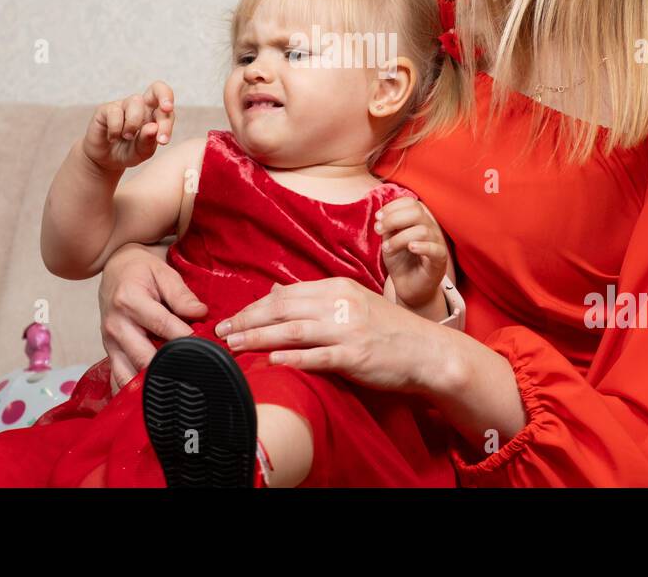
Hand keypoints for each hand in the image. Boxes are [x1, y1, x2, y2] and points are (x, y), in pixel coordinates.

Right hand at [82, 81, 175, 173]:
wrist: (104, 159)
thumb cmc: (128, 152)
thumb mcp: (141, 152)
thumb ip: (148, 141)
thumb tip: (153, 127)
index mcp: (154, 115)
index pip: (167, 106)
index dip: (169, 117)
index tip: (163, 139)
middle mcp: (141, 106)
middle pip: (157, 88)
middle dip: (164, 96)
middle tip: (166, 109)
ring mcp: (123, 105)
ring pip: (135, 102)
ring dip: (133, 123)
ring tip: (127, 137)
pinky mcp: (106, 109)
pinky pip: (115, 112)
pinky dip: (115, 129)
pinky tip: (112, 138)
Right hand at [98, 240, 207, 393]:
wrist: (114, 269)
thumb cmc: (140, 271)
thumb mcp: (163, 272)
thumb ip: (181, 295)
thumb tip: (200, 313)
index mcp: (129, 301)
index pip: (162, 326)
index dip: (185, 338)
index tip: (206, 348)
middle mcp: (116, 325)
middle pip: (144, 357)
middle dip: (171, 366)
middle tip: (195, 371)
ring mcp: (108, 342)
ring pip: (129, 375)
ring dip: (152, 383)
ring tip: (177, 384)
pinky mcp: (108, 353)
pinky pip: (119, 379)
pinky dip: (135, 389)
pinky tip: (154, 392)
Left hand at [212, 278, 447, 395]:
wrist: (426, 351)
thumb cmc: (387, 328)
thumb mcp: (351, 301)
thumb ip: (313, 297)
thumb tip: (274, 291)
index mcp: (337, 288)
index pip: (285, 294)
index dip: (253, 307)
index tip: (230, 319)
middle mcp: (340, 304)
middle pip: (282, 309)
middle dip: (247, 320)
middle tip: (221, 333)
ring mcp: (348, 330)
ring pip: (293, 331)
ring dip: (259, 338)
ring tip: (234, 346)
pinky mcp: (356, 356)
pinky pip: (319, 357)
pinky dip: (293, 358)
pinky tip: (272, 360)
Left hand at [374, 196, 449, 310]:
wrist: (409, 288)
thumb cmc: (401, 263)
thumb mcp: (390, 241)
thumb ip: (388, 227)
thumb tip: (382, 216)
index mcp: (420, 221)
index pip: (411, 203)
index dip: (393, 207)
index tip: (378, 217)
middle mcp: (431, 229)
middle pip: (417, 212)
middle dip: (393, 219)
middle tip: (378, 230)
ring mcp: (437, 244)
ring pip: (422, 230)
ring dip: (399, 238)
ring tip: (387, 248)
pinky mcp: (439, 261)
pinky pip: (435, 249)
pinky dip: (422, 246)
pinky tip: (410, 248)